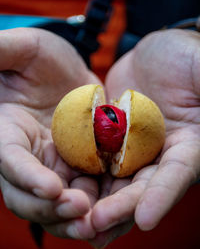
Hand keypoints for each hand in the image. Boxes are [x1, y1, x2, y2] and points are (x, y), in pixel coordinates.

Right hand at [0, 27, 101, 238]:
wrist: (69, 70)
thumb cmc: (41, 56)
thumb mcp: (23, 48)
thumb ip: (3, 51)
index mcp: (8, 132)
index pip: (10, 160)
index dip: (26, 177)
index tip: (50, 188)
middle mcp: (29, 155)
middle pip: (29, 195)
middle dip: (50, 208)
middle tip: (79, 208)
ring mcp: (54, 164)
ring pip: (58, 202)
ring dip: (75, 216)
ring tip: (99, 223)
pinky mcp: (80, 165)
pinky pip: (88, 190)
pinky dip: (100, 204)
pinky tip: (119, 209)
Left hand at [89, 29, 199, 246]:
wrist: (151, 57)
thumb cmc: (183, 57)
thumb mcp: (199, 66)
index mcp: (189, 145)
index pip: (177, 173)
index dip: (163, 195)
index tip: (146, 219)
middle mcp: (161, 155)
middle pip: (141, 187)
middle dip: (121, 207)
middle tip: (96, 223)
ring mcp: (133, 150)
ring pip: (116, 182)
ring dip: (98, 203)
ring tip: (77, 221)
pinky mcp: (110, 142)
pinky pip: (95, 160)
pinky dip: (83, 177)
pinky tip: (63, 192)